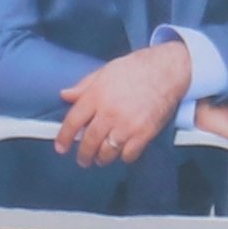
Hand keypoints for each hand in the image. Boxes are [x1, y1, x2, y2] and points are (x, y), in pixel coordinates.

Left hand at [57, 36, 202, 169]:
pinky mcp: (144, 133)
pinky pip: (129, 154)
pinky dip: (124, 157)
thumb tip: (65, 95)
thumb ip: (84, 86)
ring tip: (100, 158)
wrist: (167, 70)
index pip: (73, 121)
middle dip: (83, 155)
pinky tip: (122, 153)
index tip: (61, 147)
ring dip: (101, 158)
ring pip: (107, 152)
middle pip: (89, 141)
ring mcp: (127, 125)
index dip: (64, 137)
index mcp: (97, 95)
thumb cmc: (136, 68)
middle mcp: (110, 112)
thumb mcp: (105, 72)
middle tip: (82, 159)